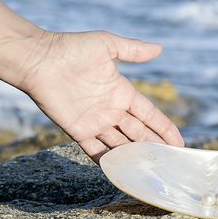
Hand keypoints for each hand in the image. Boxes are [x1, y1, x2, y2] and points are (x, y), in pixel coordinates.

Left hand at [19, 31, 184, 161]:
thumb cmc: (72, 49)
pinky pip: (96, 151)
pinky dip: (108, 162)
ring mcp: (95, 122)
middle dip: (154, 147)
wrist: (38, 60)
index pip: (149, 114)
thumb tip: (160, 48)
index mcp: (121, 91)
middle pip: (138, 133)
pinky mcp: (78, 131)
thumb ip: (132, 50)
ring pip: (121, 144)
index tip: (178, 143)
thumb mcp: (106, 44)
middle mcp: (111, 109)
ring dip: (135, 157)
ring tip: (152, 172)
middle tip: (170, 163)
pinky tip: (122, 173)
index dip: (164, 128)